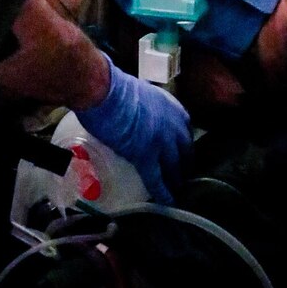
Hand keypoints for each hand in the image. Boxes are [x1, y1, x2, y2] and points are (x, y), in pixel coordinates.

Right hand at [77, 55, 191, 204]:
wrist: (102, 90)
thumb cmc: (112, 86)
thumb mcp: (138, 92)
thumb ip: (145, 105)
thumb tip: (137, 114)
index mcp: (169, 105)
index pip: (184, 129)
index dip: (182, 143)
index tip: (180, 152)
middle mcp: (171, 123)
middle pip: (184, 150)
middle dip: (184, 164)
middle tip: (180, 174)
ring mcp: (161, 141)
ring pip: (173, 166)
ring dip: (175, 180)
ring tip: (175, 191)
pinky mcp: (146, 155)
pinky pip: (156, 178)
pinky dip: (162, 192)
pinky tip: (166, 201)